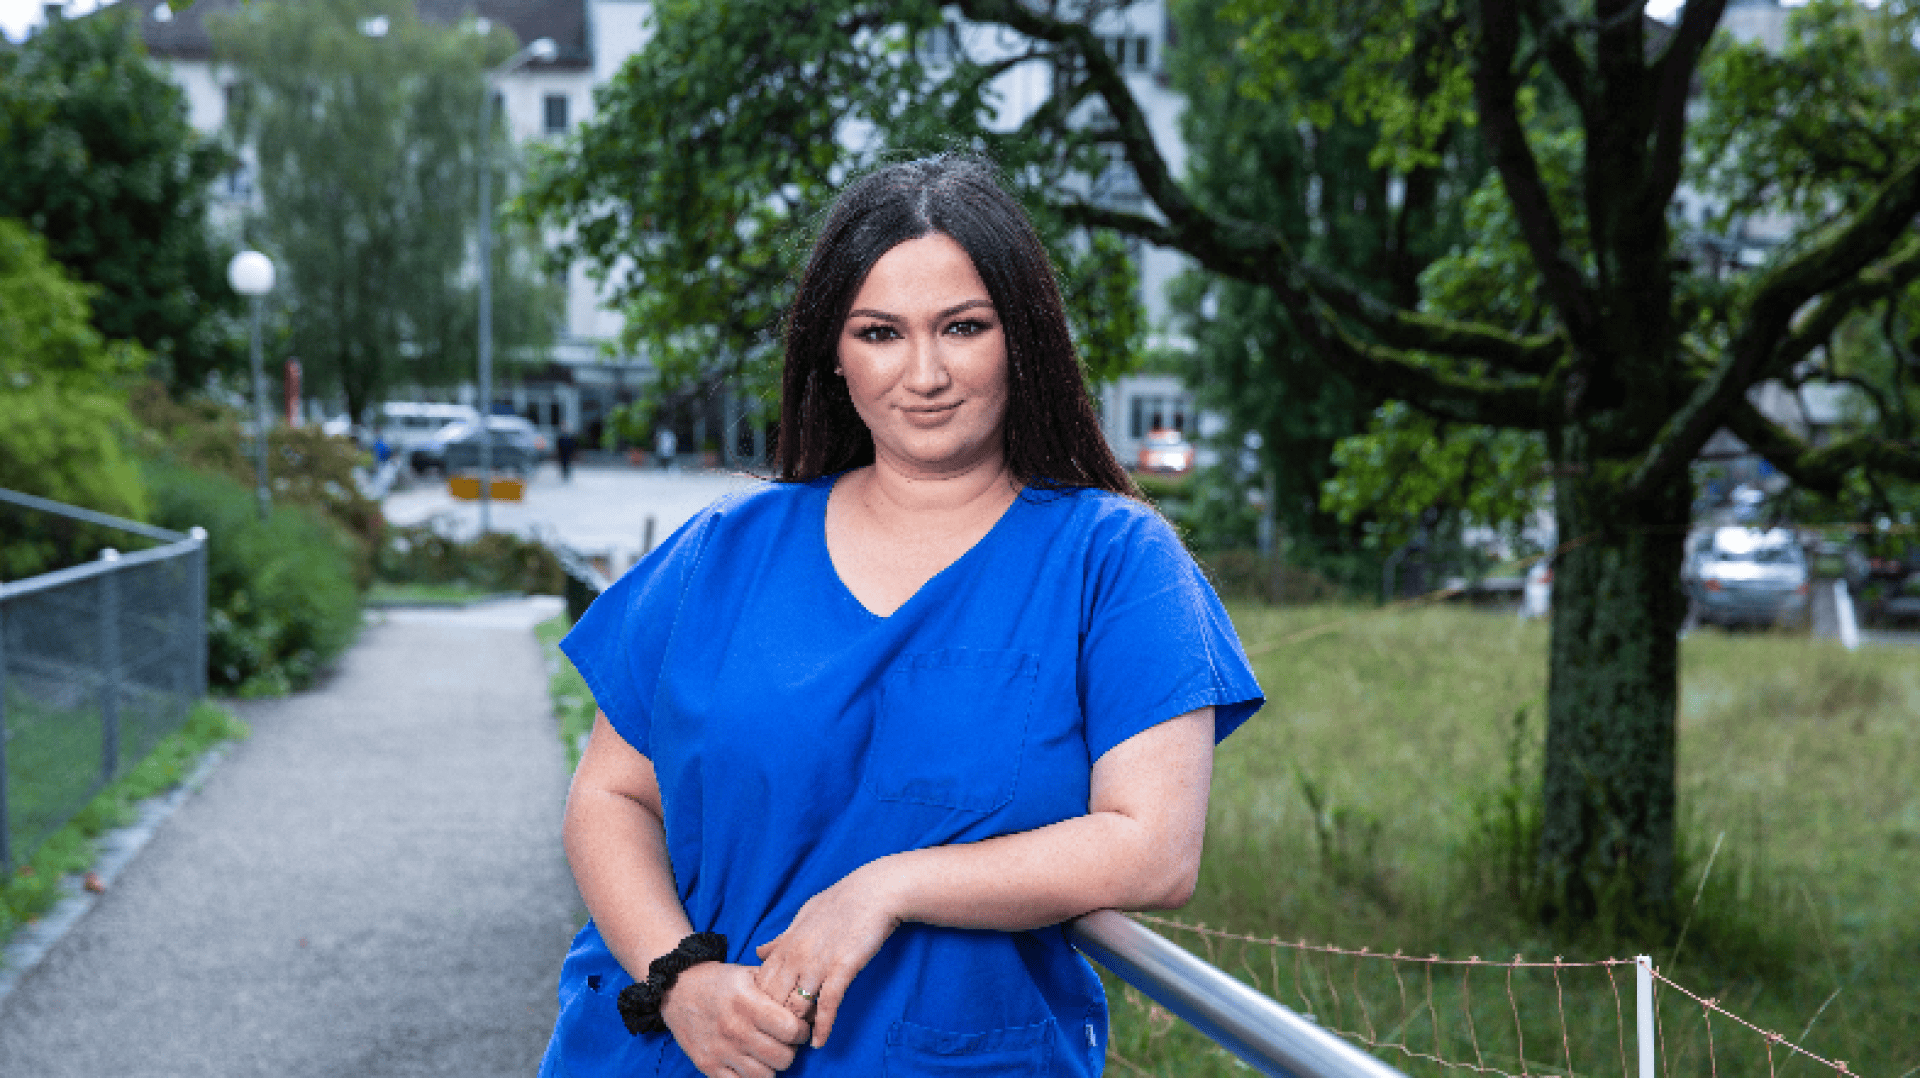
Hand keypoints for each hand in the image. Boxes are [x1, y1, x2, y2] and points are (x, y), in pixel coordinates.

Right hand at [659, 962, 809, 1077]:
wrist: (677, 989)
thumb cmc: (720, 981)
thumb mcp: (749, 974)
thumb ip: (778, 987)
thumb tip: (809, 1003)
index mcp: (747, 1003)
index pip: (790, 1029)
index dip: (802, 1030)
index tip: (800, 1027)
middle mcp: (734, 1029)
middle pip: (782, 1057)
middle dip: (791, 1051)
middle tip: (786, 1042)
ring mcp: (720, 1051)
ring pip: (764, 1076)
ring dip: (772, 1066)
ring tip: (769, 1053)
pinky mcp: (707, 1066)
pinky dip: (751, 1077)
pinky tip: (752, 1062)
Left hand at [754, 861, 903, 1047]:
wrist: (875, 892)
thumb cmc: (841, 902)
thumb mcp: (803, 916)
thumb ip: (781, 938)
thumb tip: (759, 951)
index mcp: (786, 944)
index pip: (760, 983)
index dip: (760, 1004)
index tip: (765, 1018)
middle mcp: (797, 956)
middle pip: (773, 999)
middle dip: (773, 1021)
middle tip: (778, 1038)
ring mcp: (818, 963)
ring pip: (796, 1006)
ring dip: (796, 1028)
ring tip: (797, 1043)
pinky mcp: (842, 969)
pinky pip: (827, 1005)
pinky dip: (822, 1027)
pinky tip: (819, 1042)